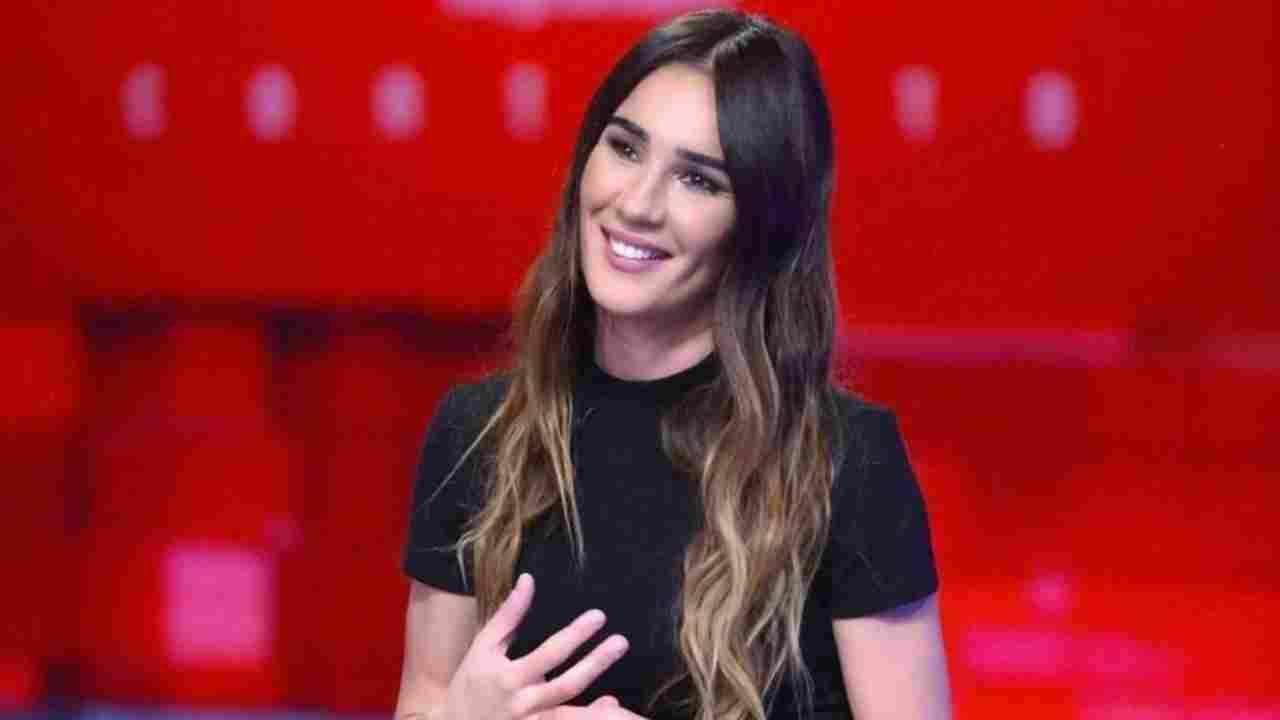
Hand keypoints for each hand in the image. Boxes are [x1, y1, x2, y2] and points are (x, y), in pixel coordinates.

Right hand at [439, 573, 629, 719]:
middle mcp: (522, 704)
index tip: (599, 616)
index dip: (575, 634)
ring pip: (567, 718)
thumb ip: (508, 615)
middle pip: (566, 686)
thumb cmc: (470, 681)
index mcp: (509, 677)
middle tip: (621, 642)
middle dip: (596, 664)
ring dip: (594, 712)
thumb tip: (529, 579)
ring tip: (619, 700)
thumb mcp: (483, 646)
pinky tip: (608, 708)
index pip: (550, 653)